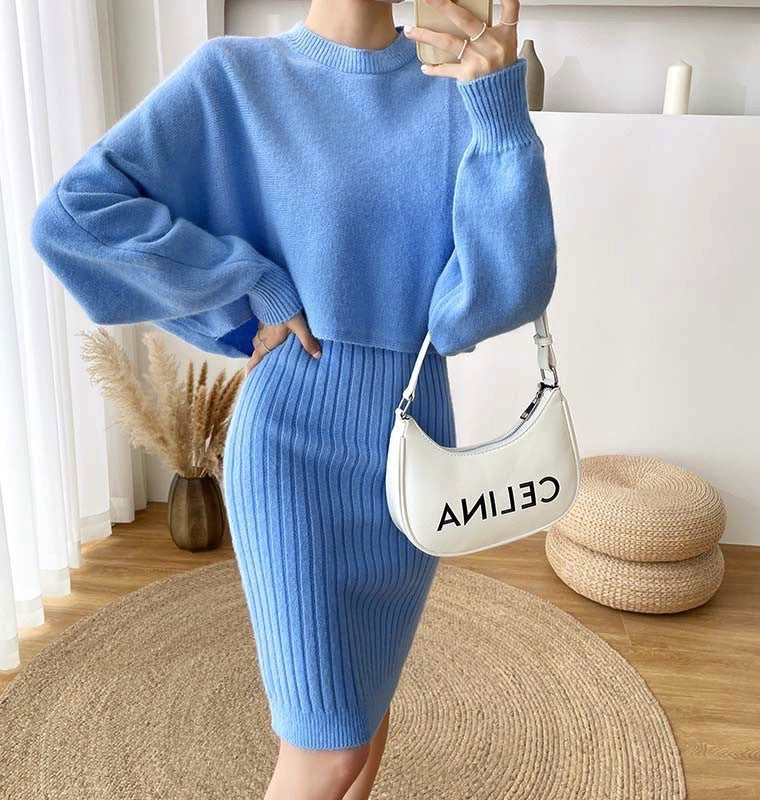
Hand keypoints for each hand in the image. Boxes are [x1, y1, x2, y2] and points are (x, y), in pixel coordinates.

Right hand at [245, 312, 320, 375]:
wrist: (275, 290)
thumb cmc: (287, 309)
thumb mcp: (300, 326)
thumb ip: (308, 341)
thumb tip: (317, 356)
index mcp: (271, 340)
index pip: (258, 356)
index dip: (252, 367)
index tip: (248, 376)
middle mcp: (264, 334)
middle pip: (257, 348)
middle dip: (258, 356)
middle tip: (259, 363)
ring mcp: (263, 324)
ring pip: (259, 338)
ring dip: (261, 345)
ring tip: (266, 349)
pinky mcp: (265, 315)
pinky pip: (262, 328)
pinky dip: (265, 333)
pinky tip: (271, 330)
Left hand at [403, 0, 519, 82]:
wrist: (503, 99)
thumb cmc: (502, 70)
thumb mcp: (507, 46)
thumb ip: (494, 28)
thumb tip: (467, 16)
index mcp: (505, 34)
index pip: (510, 7)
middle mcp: (492, 44)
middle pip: (465, 19)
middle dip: (444, 6)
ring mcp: (479, 59)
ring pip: (448, 42)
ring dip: (427, 36)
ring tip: (410, 30)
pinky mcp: (468, 75)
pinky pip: (447, 69)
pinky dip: (435, 69)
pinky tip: (425, 67)